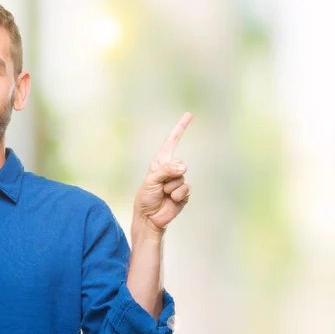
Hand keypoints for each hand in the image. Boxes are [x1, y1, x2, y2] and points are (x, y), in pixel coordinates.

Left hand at [133, 112, 192, 236]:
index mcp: (160, 162)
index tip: (189, 115)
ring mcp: (178, 182)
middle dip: (168, 175)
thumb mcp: (151, 180)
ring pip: (181, 178)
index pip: (172, 142)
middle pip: (179, 164)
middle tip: (159, 186)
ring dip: (170, 188)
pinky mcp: (184, 194)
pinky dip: (176, 195)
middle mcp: (171, 170)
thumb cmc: (145, 198)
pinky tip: (170, 201)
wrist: (149, 218)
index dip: (180, 128)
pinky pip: (185, 189)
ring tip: (162, 195)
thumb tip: (184, 167)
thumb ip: (167, 170)